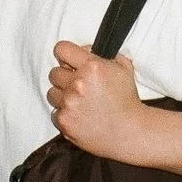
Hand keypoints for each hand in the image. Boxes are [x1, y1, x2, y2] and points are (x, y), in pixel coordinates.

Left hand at [47, 41, 146, 161]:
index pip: (61, 49)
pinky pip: (55, 112)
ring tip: (79, 102)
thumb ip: (104, 55)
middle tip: (78, 86)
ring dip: (62, 96)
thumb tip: (86, 50)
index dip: (65, 55)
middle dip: (65, 77)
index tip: (69, 61)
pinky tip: (79, 116)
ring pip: (51, 93)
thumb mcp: (123, 68)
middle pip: (54, 73)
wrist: (130, 132)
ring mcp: (69, 103)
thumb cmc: (127, 100)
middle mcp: (77, 83)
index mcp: (92, 67)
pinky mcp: (64, 121)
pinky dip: (65, 114)